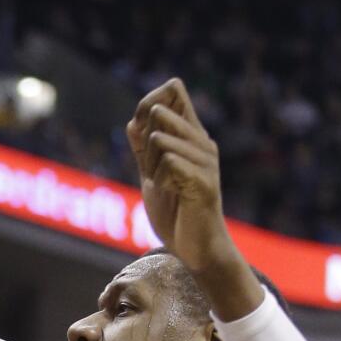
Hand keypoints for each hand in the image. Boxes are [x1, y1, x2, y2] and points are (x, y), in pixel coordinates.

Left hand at [126, 78, 236, 273]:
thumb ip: (144, 150)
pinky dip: (159, 180)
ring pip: (160, 139)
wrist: (195, 247)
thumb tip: (134, 121)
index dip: (148, 103)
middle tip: (153, 171)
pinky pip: (169, 162)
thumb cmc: (176, 211)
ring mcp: (206, 162)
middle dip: (143, 142)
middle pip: (159, 113)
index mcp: (191, 137)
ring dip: (151, 166)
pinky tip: (170, 192)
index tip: (141, 134)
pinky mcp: (204, 182)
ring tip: (163, 185)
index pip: (174, 93)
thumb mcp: (153, 174)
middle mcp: (203, 143)